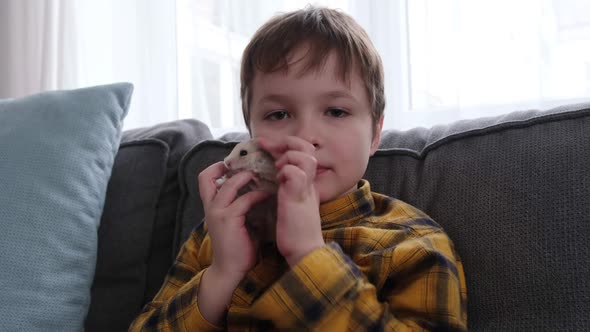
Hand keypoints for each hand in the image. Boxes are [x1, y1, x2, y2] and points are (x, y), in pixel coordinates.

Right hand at [198, 161, 270, 279]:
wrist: (230, 270)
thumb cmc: (238, 247)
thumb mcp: (237, 222)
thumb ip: (242, 206)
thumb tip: (260, 189)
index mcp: (211, 206)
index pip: (205, 179)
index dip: (216, 167)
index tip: (235, 163)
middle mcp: (210, 207)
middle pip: (207, 176)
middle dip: (228, 166)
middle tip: (250, 164)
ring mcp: (217, 212)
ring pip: (229, 184)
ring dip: (246, 177)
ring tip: (261, 175)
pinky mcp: (228, 219)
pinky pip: (244, 200)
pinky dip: (257, 195)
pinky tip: (268, 195)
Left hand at [257, 137, 325, 265]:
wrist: (304, 251)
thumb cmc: (295, 232)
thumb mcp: (292, 204)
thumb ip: (287, 189)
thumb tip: (276, 178)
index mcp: (306, 183)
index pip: (302, 151)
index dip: (285, 145)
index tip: (265, 145)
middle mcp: (309, 182)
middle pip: (307, 148)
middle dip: (286, 142)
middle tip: (266, 146)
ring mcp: (306, 189)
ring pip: (305, 156)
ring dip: (288, 157)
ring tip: (277, 168)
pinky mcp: (299, 198)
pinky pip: (296, 173)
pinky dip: (285, 171)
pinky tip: (278, 180)